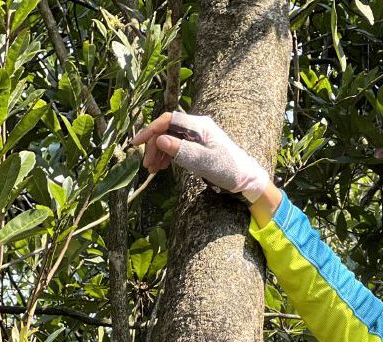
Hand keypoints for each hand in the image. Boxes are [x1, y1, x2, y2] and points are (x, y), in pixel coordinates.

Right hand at [130, 111, 270, 201]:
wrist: (246, 181)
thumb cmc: (229, 170)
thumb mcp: (204, 161)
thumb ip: (182, 150)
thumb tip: (159, 139)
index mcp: (200, 125)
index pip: (169, 120)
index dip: (151, 130)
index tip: (137, 144)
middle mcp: (197, 127)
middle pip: (167, 130)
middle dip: (154, 146)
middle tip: (147, 165)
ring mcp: (197, 137)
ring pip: (170, 139)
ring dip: (158, 153)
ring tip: (152, 170)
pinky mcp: (197, 147)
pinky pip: (177, 147)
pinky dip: (167, 156)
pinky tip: (160, 167)